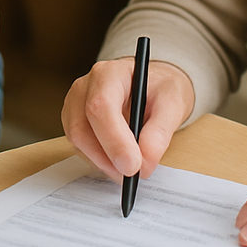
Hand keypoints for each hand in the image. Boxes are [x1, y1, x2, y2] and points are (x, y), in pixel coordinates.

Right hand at [61, 58, 194, 180]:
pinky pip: (80, 149)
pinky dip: (101, 161)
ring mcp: (75, 105)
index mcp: (109, 74)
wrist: (153, 87)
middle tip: (135, 172)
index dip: (114, 140)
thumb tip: (145, 161)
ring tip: (132, 163)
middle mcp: (85, 87)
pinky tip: (119, 157)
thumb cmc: (160, 89)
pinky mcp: (73, 123)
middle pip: (82, 128)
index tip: (133, 165)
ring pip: (79, 142)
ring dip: (105, 162)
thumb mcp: (172, 103)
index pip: (100, 106)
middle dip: (109, 157)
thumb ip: (160, 132)